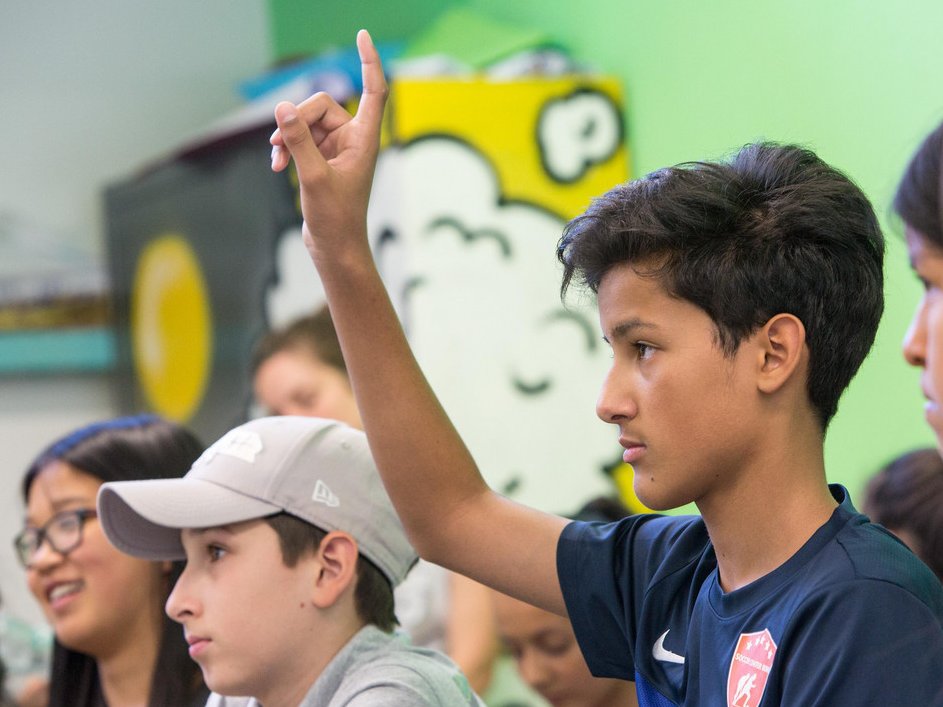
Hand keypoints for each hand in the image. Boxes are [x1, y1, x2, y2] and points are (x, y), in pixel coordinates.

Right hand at [270, 29, 386, 258]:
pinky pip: (301, 139)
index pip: (373, 90)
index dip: (370, 61)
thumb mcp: (313, 177)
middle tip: (279, 143)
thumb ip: (299, 140)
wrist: (334, 248)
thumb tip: (283, 107)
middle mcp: (353, 140)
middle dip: (297, 120)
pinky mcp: (322, 160)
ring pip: (306, 123)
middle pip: (321, 106)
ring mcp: (336, 150)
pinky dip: (287, 148)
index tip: (362, 35)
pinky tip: (276, 165)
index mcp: (364, 140)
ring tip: (276, 159)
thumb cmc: (335, 218)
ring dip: (287, 136)